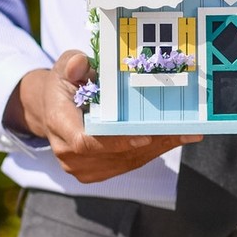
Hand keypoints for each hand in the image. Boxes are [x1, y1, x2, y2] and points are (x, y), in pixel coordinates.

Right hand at [3, 50, 201, 182]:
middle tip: (181, 129)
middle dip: (149, 142)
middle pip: (114, 154)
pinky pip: (128, 164)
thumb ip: (71, 65)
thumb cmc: (63, 85)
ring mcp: (82, 168)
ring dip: (156, 148)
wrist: (51, 109)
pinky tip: (172, 138)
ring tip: (184, 132)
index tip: (144, 136)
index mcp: (58, 125)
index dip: (115, 142)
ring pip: (125, 162)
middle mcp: (68, 153)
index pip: (84, 141)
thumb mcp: (63, 68)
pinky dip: (151, 152)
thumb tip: (80, 64)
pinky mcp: (97, 172)